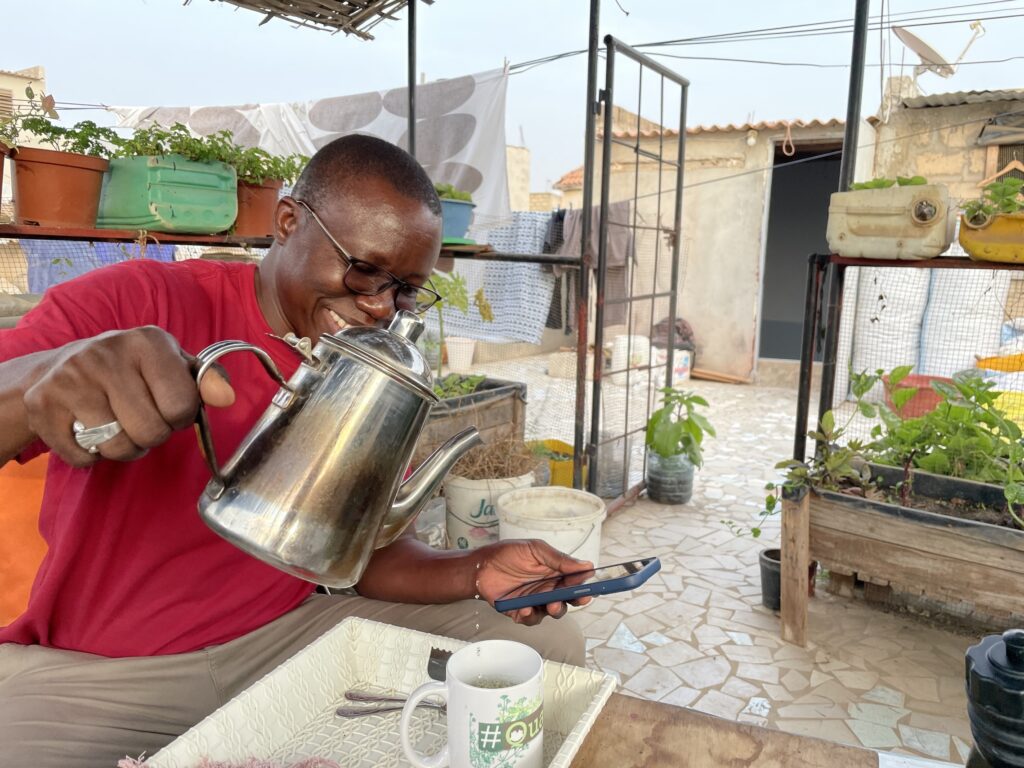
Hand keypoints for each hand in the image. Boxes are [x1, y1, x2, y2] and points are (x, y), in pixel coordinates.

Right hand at [22, 326, 234, 466]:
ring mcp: (71, 377)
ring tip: (117, 427)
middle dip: (152, 436)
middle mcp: (107, 353)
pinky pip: (84, 458)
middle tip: (139, 419)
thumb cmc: (130, 372)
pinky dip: (91, 457)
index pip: (183, 405)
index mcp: (148, 341)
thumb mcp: (172, 366)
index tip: (167, 406)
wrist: (55, 369)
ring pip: (118, 448)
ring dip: (124, 450)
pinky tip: (86, 430)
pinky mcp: (42, 404)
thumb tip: (228, 397)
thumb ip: (205, 380)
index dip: (180, 416)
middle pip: (152, 432)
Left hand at [474, 539, 592, 625]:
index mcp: (555, 572)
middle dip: (576, 599)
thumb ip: (559, 559)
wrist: (480, 567)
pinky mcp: (522, 612)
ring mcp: (537, 601)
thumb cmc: (507, 554)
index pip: (576, 579)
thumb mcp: (535, 549)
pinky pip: (532, 618)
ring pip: (554, 611)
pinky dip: (531, 615)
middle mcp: (549, 587)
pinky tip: (526, 608)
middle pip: (569, 598)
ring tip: (551, 605)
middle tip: (579, 598)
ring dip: (556, 609)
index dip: (583, 582)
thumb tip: (586, 565)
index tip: (589, 584)